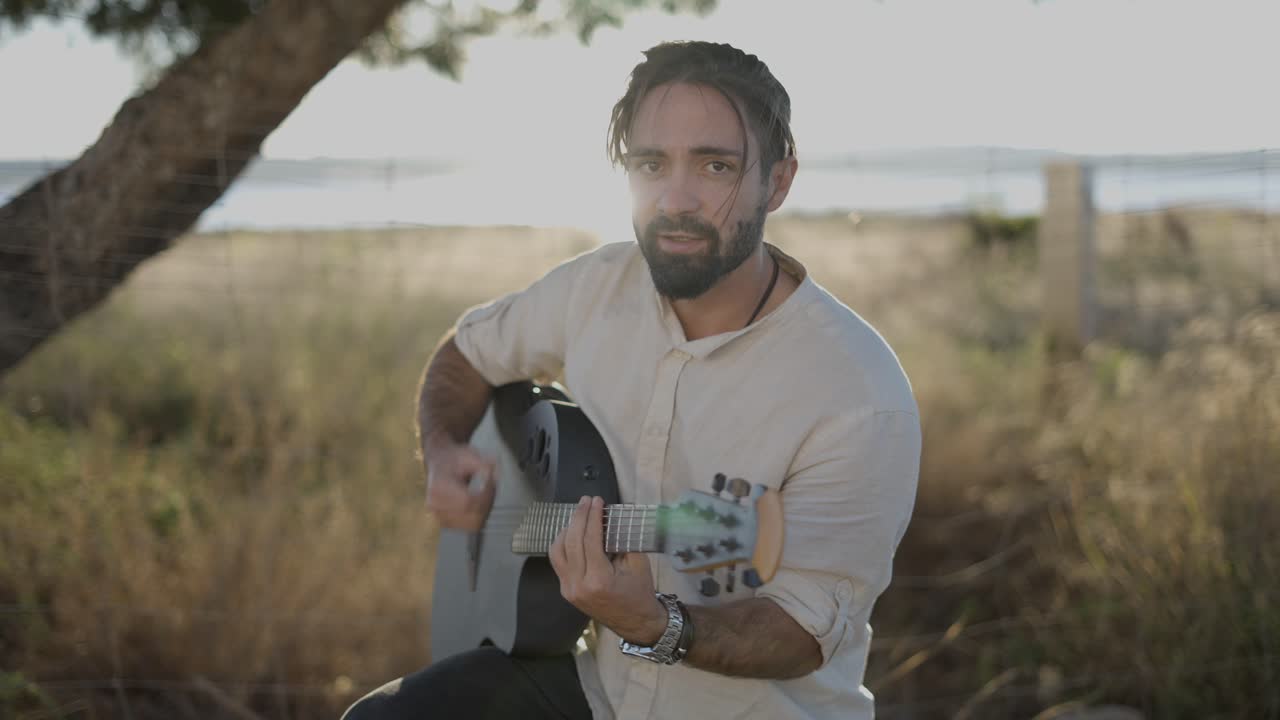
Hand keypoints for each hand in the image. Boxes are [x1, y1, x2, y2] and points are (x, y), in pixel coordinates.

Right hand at [423, 437, 495, 530]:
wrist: (438, 462)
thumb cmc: (453, 459)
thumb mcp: (470, 455)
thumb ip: (485, 465)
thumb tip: (496, 476)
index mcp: (439, 486)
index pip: (467, 501)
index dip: (485, 496)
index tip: (491, 484)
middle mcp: (435, 504)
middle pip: (471, 516)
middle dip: (487, 505)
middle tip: (491, 490)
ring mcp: (438, 515)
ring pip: (471, 525)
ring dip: (484, 512)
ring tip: (485, 497)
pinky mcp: (444, 522)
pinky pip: (468, 527)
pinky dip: (477, 517)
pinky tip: (479, 504)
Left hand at [549, 496, 667, 643]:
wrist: (636, 623)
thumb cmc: (640, 593)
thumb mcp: (638, 564)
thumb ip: (623, 539)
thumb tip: (609, 516)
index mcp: (598, 580)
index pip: (590, 540)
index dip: (592, 517)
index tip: (597, 501)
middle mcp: (579, 586)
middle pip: (571, 542)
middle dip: (579, 517)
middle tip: (586, 501)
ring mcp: (569, 590)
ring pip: (558, 551)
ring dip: (567, 529)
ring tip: (579, 515)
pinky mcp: (566, 591)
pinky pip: (558, 562)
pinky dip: (563, 544)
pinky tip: (572, 534)